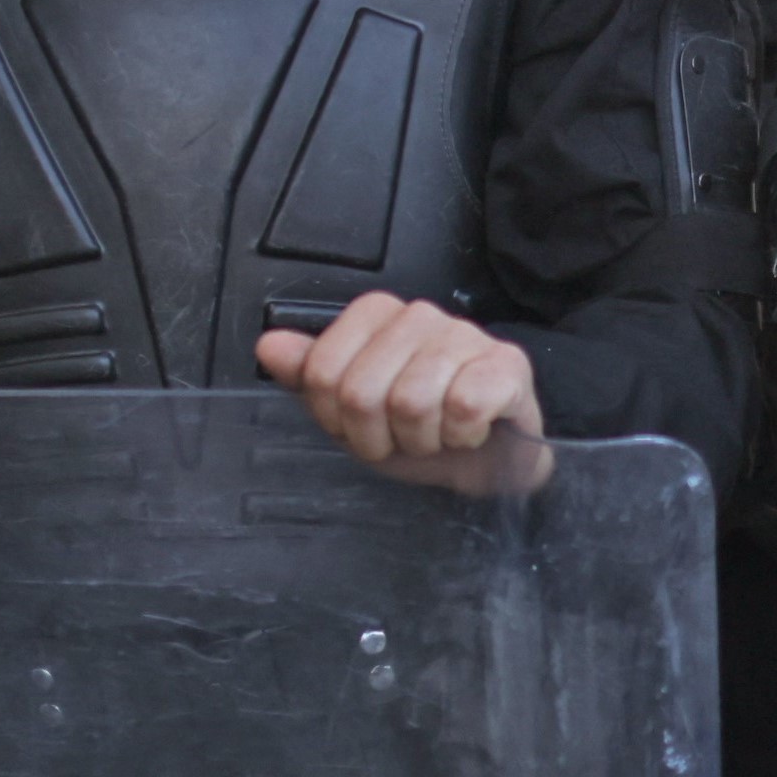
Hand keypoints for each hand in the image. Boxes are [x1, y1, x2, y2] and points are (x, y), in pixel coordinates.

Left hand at [257, 292, 548, 487]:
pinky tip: (469, 431)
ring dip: (422, 440)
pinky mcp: (507, 364)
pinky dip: (461, 436)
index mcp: (377, 316)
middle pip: (362, 391)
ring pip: (412, 401)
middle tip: (401, 438)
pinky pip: (462, 408)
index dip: (336, 418)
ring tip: (436, 435)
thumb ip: (308, 376)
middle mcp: (421, 315)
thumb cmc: (421, 431)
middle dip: (378, 435)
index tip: (361, 427)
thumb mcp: (351, 411)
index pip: (322, 371)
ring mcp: (466, 336)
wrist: (487, 462)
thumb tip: (269, 346)